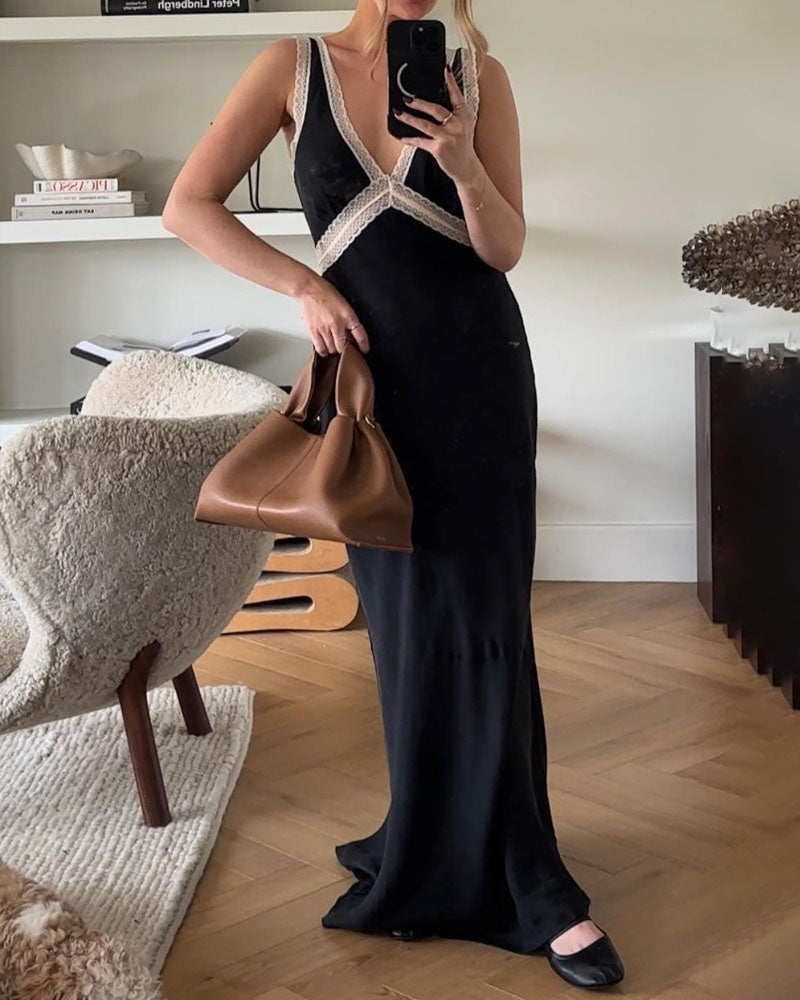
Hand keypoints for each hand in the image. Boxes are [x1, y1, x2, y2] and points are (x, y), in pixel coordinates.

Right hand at [296, 276, 369, 355]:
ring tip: (334, 346)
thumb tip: (350, 334)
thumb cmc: (325, 293)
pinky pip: (320, 348)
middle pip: (344, 347)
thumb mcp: (343, 304)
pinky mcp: (314, 332)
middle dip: (345, 349)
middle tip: (345, 347)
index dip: (363, 345)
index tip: (364, 350)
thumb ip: (348, 319)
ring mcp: (325, 329)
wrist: (309, 289)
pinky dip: (324, 351)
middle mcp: (337, 324)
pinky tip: (325, 348)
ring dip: (334, 350)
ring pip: (332, 350)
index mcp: (348, 316)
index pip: (360, 336)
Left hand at [393, 64, 480, 185]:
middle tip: (407, 98)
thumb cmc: (462, 147)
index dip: (451, 82)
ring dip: (410, 118)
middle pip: (436, 109)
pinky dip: (410, 139)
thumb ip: (454, 113)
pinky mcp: (439, 149)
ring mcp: (448, 138)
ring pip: (425, 125)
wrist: (466, 168)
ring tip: (399, 112)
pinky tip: (401, 136)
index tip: (444, 69)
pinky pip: (421, 142)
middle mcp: (457, 126)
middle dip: (420, 103)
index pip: (457, 96)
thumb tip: (437, 100)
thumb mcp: (464, 126)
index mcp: (464, 116)